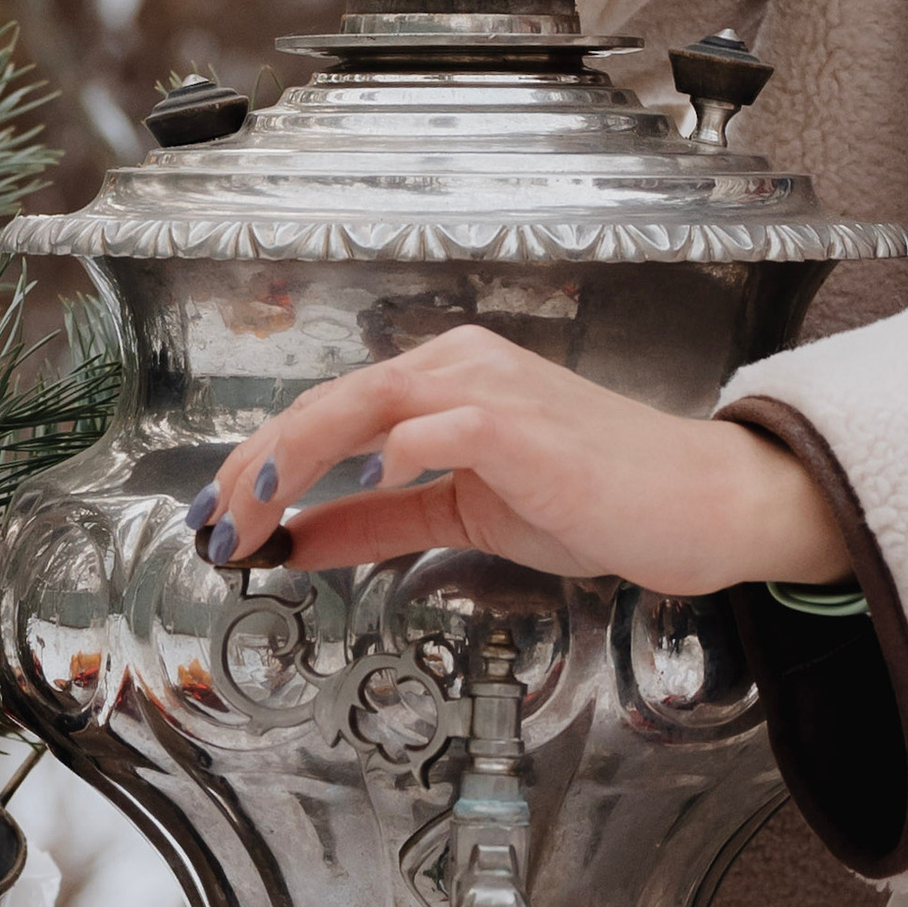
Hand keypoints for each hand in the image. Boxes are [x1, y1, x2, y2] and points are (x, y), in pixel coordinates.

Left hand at [186, 327, 852, 593]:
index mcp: (445, 380)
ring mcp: (494, 389)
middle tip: (211, 527)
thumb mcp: (464, 514)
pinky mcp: (526, 426)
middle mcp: (461, 366)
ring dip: (296, 457)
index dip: (261, 462)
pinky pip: (443, 425)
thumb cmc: (594, 498)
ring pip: (368, 402)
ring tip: (252, 511)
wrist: (696, 503)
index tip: (216, 520)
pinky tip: (364, 489)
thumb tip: (292, 539)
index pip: (329, 411)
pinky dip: (394, 454)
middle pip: (331, 401)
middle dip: (258, 465)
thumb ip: (379, 521)